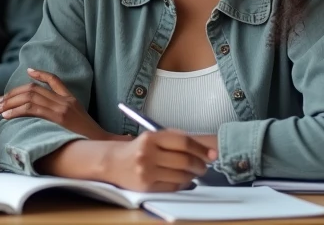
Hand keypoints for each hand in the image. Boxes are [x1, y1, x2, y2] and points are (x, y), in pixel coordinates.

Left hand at [0, 68, 120, 140]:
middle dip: (12, 94)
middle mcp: (65, 100)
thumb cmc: (91, 138)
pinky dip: (16, 110)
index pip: (54, 80)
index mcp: (71, 99)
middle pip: (33, 88)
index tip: (27, 71)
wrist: (104, 144)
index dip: (39, 74)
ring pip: (30, 97)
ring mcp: (62, 107)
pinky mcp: (58, 117)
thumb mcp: (80, 122)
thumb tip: (52, 121)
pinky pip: (32, 109)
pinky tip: (7, 114)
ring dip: (10, 102)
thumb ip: (67, 116)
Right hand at [101, 131, 215, 191]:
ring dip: (192, 175)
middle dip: (200, 164)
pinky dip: (183, 184)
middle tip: (204, 166)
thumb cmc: (136, 149)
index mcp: (151, 138)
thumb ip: (173, 140)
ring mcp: (147, 171)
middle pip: (184, 160)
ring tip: (193, 173)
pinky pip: (173, 187)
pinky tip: (182, 180)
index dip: (200, 148)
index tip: (212, 154)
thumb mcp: (151, 138)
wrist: (111, 163)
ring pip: (181, 175)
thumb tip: (202, 148)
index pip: (183, 142)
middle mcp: (148, 153)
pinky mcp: (146, 186)